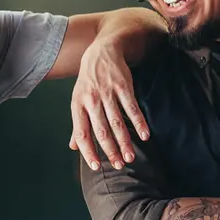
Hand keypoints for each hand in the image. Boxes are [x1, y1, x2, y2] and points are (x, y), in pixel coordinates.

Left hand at [70, 40, 149, 170]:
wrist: (101, 52)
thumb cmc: (88, 81)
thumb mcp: (78, 101)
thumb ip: (78, 125)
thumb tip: (74, 147)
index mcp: (78, 106)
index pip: (81, 133)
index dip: (88, 151)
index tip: (96, 167)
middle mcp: (91, 100)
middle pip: (101, 131)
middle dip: (110, 151)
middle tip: (119, 166)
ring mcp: (108, 93)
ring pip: (117, 122)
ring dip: (125, 141)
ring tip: (130, 157)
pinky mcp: (123, 86)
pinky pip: (132, 107)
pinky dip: (139, 122)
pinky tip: (145, 136)